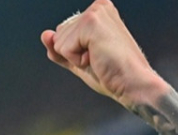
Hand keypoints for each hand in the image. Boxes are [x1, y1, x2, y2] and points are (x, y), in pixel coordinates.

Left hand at [40, 0, 165, 108]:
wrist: (132, 84)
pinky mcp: (91, 23)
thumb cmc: (111, 74)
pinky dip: (77, 60)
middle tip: (100, 58)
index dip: (74, 52)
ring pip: (59, 42)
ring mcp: (95, 12)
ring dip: (76, 58)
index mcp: (98, 11)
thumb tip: (45, 35)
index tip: (98, 55)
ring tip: (100, 57)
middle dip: (73, 54)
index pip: (63, 32)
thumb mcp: (78, 60)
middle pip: (59, 35)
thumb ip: (60, 49)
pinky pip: (64, 48)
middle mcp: (98, 6)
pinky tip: (97, 58)